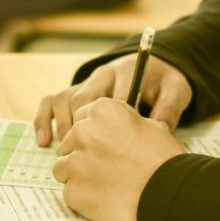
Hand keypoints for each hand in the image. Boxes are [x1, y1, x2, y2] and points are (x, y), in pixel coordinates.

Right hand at [33, 54, 191, 146]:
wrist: (155, 68)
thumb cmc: (165, 82)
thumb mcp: (176, 90)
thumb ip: (169, 109)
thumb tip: (158, 131)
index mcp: (126, 71)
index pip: (112, 95)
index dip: (110, 122)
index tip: (114, 147)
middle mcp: (101, 75)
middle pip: (81, 97)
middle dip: (81, 126)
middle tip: (85, 152)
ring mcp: (86, 83)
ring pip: (62, 98)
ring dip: (61, 125)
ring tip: (64, 150)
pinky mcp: (75, 93)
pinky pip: (50, 101)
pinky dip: (44, 120)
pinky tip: (44, 141)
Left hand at [51, 98, 184, 220]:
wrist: (167, 194)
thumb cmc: (163, 160)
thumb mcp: (149, 126)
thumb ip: (123, 122)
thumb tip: (116, 127)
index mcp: (101, 110)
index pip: (82, 117)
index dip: (94, 133)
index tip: (106, 144)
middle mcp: (82, 131)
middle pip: (70, 142)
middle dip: (84, 153)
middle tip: (107, 167)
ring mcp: (75, 162)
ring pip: (63, 166)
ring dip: (79, 175)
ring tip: (105, 184)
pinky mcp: (73, 190)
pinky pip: (69, 191)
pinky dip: (83, 196)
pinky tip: (104, 198)